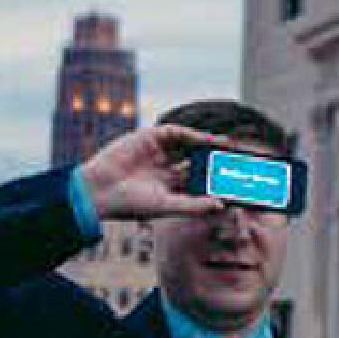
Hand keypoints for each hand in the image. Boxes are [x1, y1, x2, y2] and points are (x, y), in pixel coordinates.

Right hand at [78, 125, 229, 220]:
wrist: (101, 190)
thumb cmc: (130, 203)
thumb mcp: (166, 206)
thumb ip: (193, 205)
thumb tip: (221, 205)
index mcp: (168, 186)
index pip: (197, 180)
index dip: (215, 180)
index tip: (235, 181)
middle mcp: (165, 167)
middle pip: (196, 160)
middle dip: (215, 159)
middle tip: (237, 160)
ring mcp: (157, 151)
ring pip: (189, 144)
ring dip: (208, 143)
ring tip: (228, 146)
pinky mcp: (149, 137)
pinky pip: (176, 132)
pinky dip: (192, 134)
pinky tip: (207, 139)